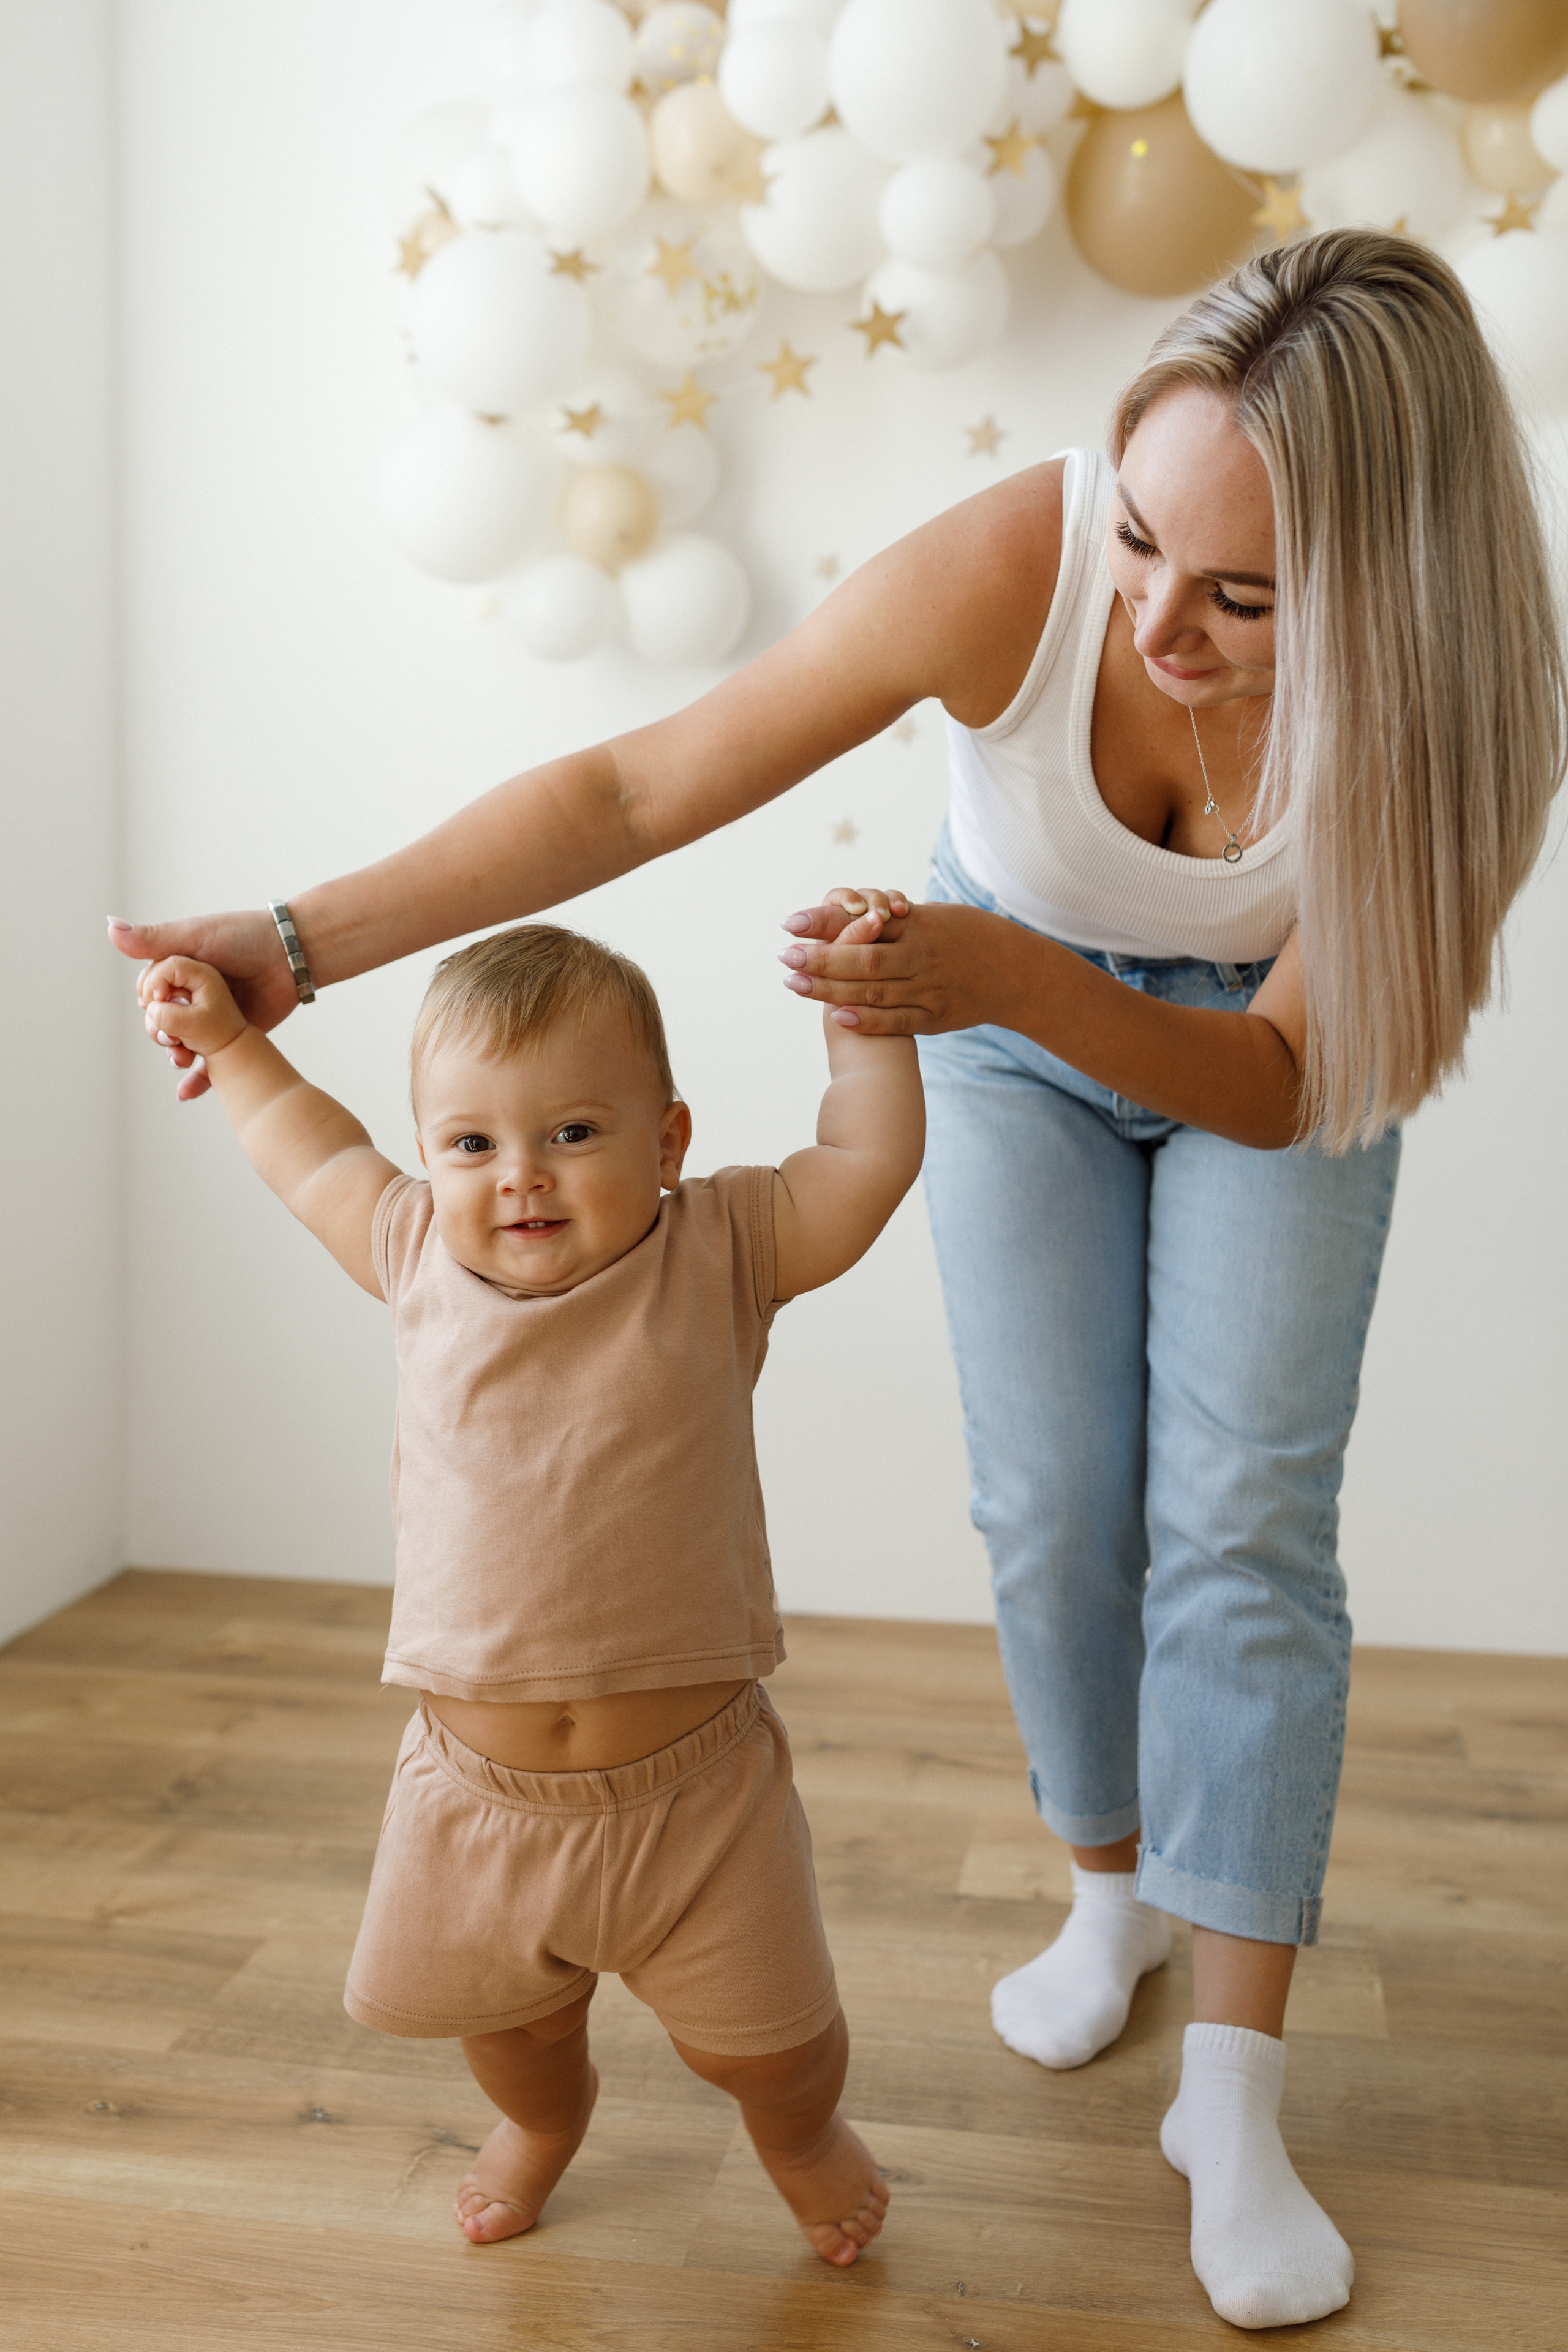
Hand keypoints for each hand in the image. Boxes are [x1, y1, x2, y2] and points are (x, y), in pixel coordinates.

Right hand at [109, 909, 297, 1100]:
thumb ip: (153, 939)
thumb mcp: (193, 936)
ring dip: (174, 1054)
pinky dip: (196, 1080)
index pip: (149, 990)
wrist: (290, 956)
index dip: (149, 998)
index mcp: (179, 969)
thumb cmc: (242, 936)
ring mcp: (211, 1017)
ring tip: (180, 1057)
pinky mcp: (231, 1036)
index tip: (154, 999)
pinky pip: (209, 1063)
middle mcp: (192, 994)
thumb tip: (108, 927)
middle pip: (160, 1021)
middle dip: (158, 1031)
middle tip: (169, 1035)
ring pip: (180, 1043)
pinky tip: (184, 1094)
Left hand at [779, 890, 1012, 1034]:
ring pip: (874, 991)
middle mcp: (923, 957)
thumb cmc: (965, 937)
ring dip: (830, 989)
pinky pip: (898, 1021)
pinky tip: (836, 1016)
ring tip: (794, 983)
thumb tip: (839, 914)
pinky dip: (868, 1020)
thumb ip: (890, 921)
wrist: (1015, 972)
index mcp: (919, 926)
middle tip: (784, 956)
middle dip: (820, 958)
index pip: (864, 923)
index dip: (825, 923)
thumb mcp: (932, 917)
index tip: (790, 923)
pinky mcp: (935, 1018)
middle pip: (864, 959)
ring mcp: (929, 990)